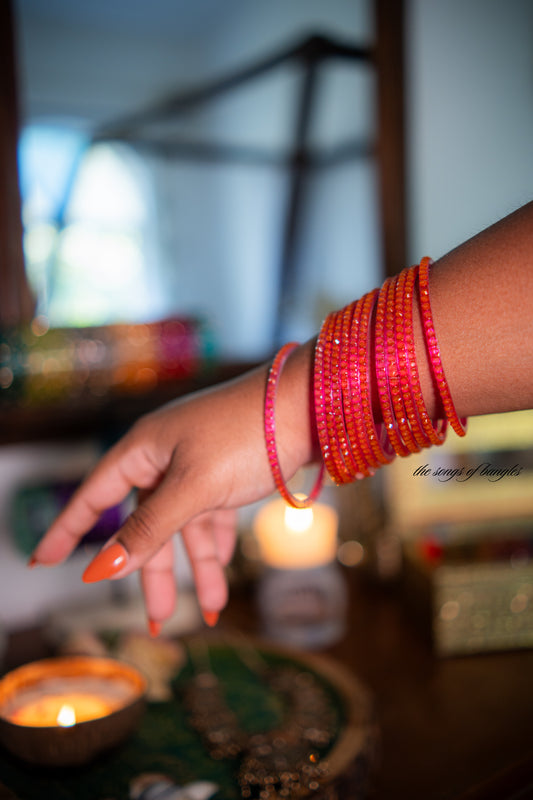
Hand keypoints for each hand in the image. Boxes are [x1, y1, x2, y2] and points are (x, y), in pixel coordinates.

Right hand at [30, 342, 315, 627]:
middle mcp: (166, 456)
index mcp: (145, 450)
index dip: (69, 530)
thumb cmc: (246, 434)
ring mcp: (199, 464)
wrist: (307, 405)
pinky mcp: (230, 471)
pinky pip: (213, 516)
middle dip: (155, 571)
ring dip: (199, 567)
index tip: (42, 560)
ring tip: (211, 609)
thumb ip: (149, 528)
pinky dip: (219, 544)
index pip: (96, 496)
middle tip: (159, 618)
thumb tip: (101, 568)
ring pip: (185, 525)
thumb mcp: (194, 487)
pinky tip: (225, 567)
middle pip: (147, 523)